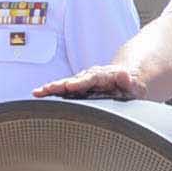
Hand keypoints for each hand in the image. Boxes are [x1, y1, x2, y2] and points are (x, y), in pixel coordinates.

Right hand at [33, 61, 147, 99]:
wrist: (126, 78)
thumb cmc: (131, 87)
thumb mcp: (134, 86)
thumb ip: (129, 82)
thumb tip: (125, 75)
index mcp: (104, 76)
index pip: (91, 79)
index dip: (80, 82)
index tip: (71, 85)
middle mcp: (89, 77)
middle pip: (73, 80)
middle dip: (59, 85)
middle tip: (45, 89)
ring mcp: (82, 81)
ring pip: (64, 84)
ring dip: (51, 88)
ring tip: (37, 93)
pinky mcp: (76, 88)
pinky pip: (62, 89)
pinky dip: (50, 91)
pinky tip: (38, 95)